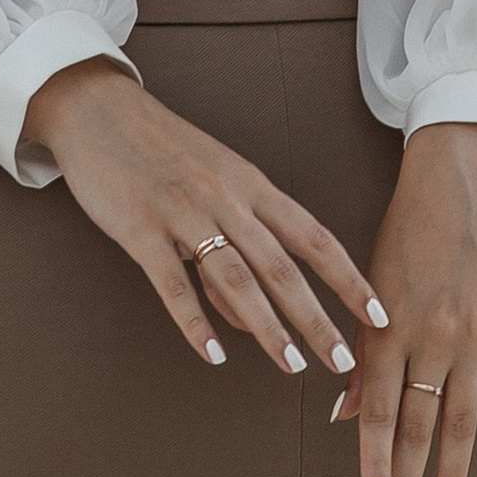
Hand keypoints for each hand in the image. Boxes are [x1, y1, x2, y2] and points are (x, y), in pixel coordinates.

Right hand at [27, 58, 383, 378]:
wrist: (100, 111)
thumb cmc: (163, 151)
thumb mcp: (214, 182)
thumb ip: (239, 242)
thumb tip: (253, 314)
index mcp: (251, 185)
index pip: (313, 237)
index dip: (348, 279)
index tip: (376, 315)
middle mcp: (226, 198)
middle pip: (282, 266)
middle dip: (316, 318)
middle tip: (342, 362)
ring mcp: (184, 213)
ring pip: (235, 278)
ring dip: (267, 327)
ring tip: (291, 366)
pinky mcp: (141, 228)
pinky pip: (172, 283)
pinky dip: (195, 322)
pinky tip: (213, 354)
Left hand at [331, 124, 476, 476]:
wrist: (460, 180)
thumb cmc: (405, 234)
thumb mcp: (369, 286)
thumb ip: (359, 353)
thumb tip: (340, 413)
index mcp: (386, 328)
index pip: (375, 412)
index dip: (373, 462)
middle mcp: (428, 338)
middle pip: (415, 428)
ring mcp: (472, 337)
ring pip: (460, 423)